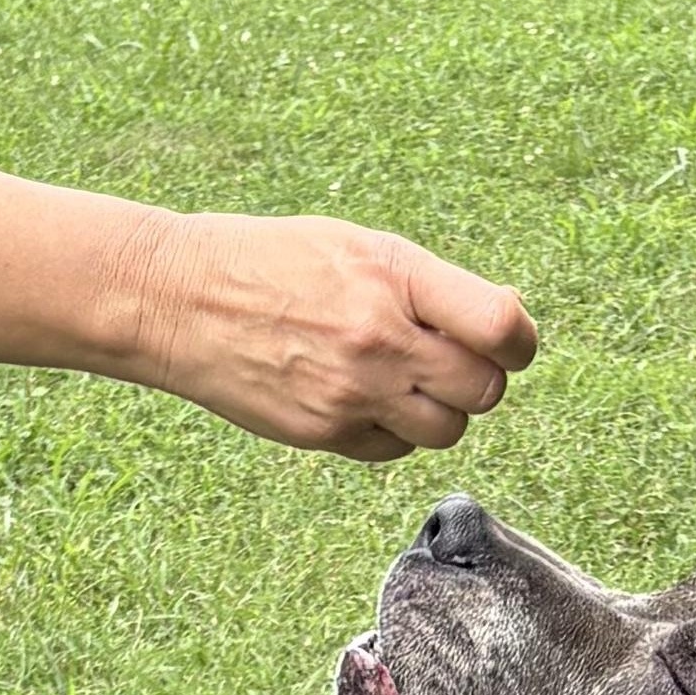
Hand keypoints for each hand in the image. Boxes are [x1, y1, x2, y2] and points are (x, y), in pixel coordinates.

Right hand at [127, 213, 536, 460]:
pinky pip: (396, 448)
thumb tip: (506, 319)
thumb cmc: (271, 262)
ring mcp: (352, 393)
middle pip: (484, 390)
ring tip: (402, 378)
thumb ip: (430, 285)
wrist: (177, 300)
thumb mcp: (356, 246)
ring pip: (447, 429)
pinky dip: (394, 429)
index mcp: (392, 276)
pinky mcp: (325, 434)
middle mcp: (379, 339)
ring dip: (440, 409)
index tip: (509, 342)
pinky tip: (362, 397)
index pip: (500, 328)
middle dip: (479, 378)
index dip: (518, 342)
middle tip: (448, 360)